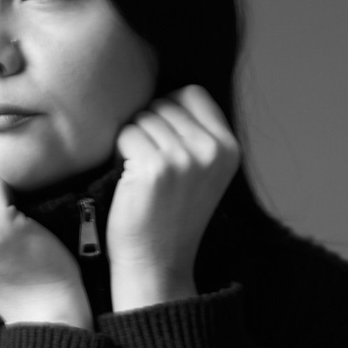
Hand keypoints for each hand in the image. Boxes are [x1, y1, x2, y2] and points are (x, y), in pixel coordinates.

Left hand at [106, 86, 241, 312]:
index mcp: (228, 147)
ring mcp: (185, 158)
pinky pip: (125, 134)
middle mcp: (212, 150)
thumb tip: (161, 83)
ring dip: (132, 140)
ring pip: (143, 117)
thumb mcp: (199, 171)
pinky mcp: (156, 168)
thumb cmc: (169, 215)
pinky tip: (129, 179)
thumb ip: (194, 131)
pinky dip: (119, 152)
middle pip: (163, 103)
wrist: (157, 264)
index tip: (161, 138)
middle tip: (147, 164)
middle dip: (147, 125)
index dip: (168, 107)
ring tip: (139, 174)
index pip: (192, 92)